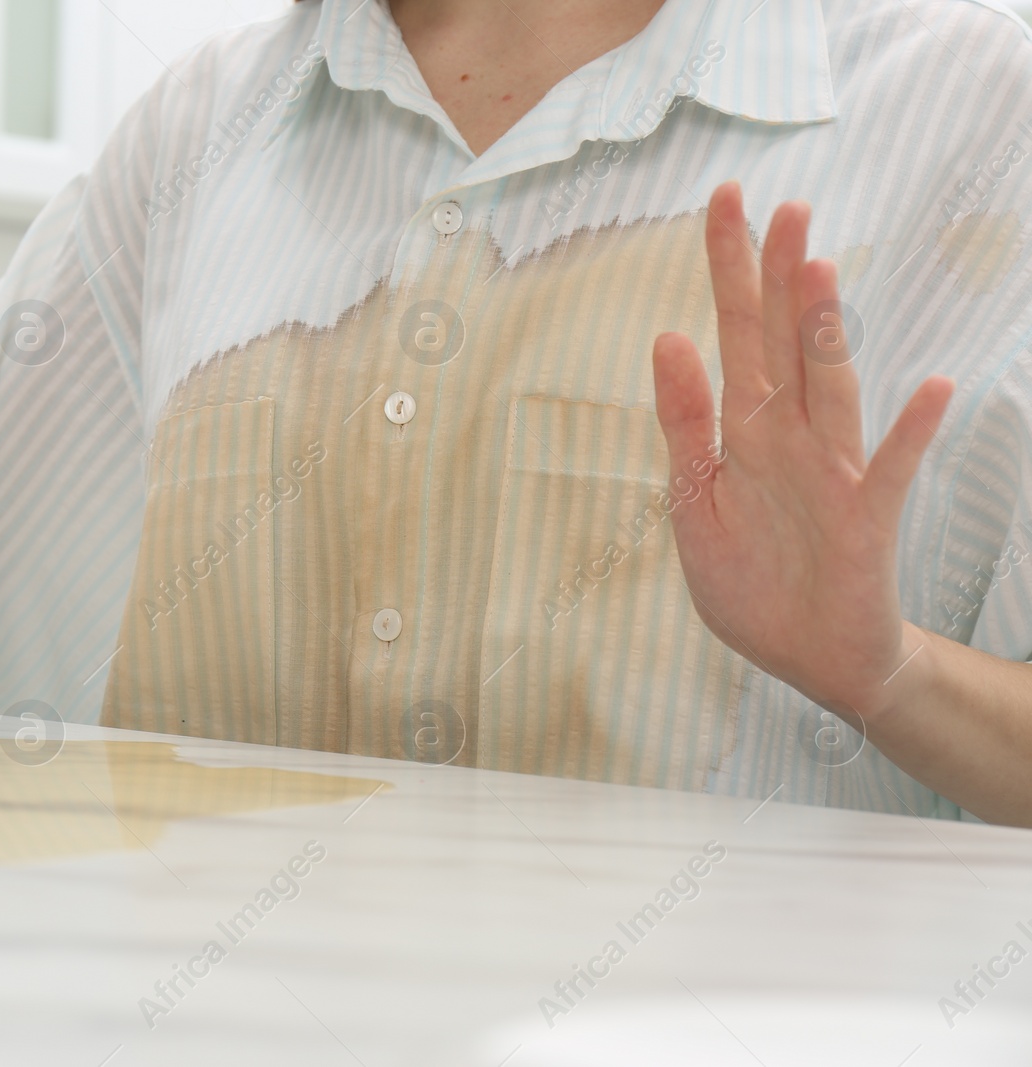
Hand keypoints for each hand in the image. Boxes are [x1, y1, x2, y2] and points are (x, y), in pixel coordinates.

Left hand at [649, 182, 953, 724]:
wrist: (806, 657)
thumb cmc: (750, 578)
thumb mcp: (694, 500)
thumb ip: (684, 424)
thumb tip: (665, 338)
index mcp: (744, 429)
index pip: (735, 332)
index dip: (729, 269)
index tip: (725, 199)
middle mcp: (792, 436)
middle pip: (784, 343)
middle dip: (779, 277)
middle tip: (785, 207)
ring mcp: (834, 471)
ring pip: (829, 388)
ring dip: (823, 335)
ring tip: (817, 272)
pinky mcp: (867, 519)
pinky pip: (890, 471)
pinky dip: (909, 435)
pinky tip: (933, 391)